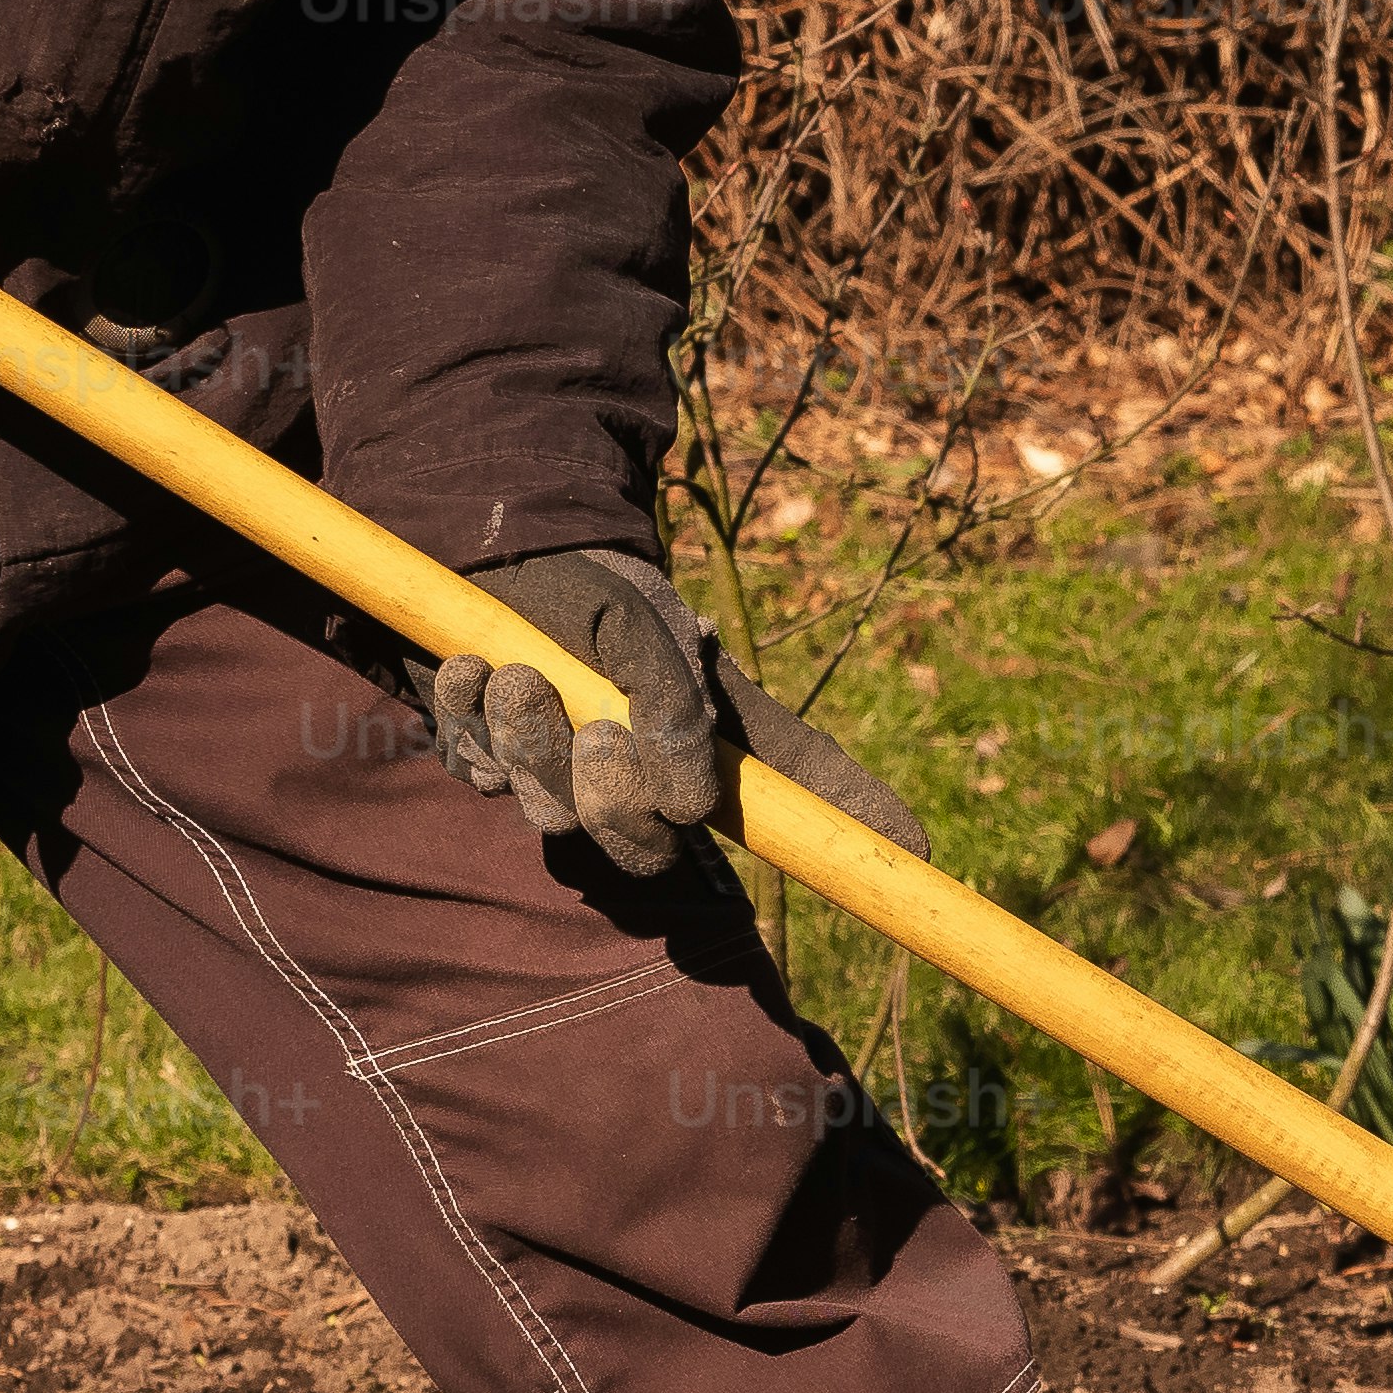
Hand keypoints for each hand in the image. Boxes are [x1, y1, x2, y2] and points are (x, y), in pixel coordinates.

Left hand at [425, 545, 925, 879]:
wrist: (479, 542)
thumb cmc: (577, 579)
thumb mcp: (638, 622)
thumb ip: (674, 706)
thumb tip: (693, 808)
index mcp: (699, 730)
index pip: (792, 789)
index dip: (855, 821)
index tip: (922, 851)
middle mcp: (639, 767)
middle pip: (644, 846)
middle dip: (609, 794)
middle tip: (590, 726)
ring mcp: (561, 774)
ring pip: (550, 817)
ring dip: (527, 742)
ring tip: (511, 669)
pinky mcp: (491, 765)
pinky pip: (481, 781)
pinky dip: (472, 726)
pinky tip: (470, 668)